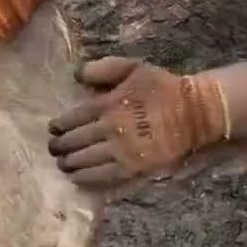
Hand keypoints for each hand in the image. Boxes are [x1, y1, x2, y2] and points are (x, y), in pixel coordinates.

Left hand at [47, 57, 230, 186]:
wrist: (194, 113)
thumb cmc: (163, 88)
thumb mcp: (133, 67)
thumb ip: (103, 69)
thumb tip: (76, 75)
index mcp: (107, 104)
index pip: (73, 117)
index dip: (60, 125)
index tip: (53, 129)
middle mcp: (109, 129)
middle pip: (76, 141)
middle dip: (61, 146)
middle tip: (53, 149)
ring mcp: (120, 151)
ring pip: (85, 160)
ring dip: (70, 163)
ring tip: (62, 164)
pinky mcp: (132, 168)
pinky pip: (103, 176)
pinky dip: (87, 178)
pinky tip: (78, 178)